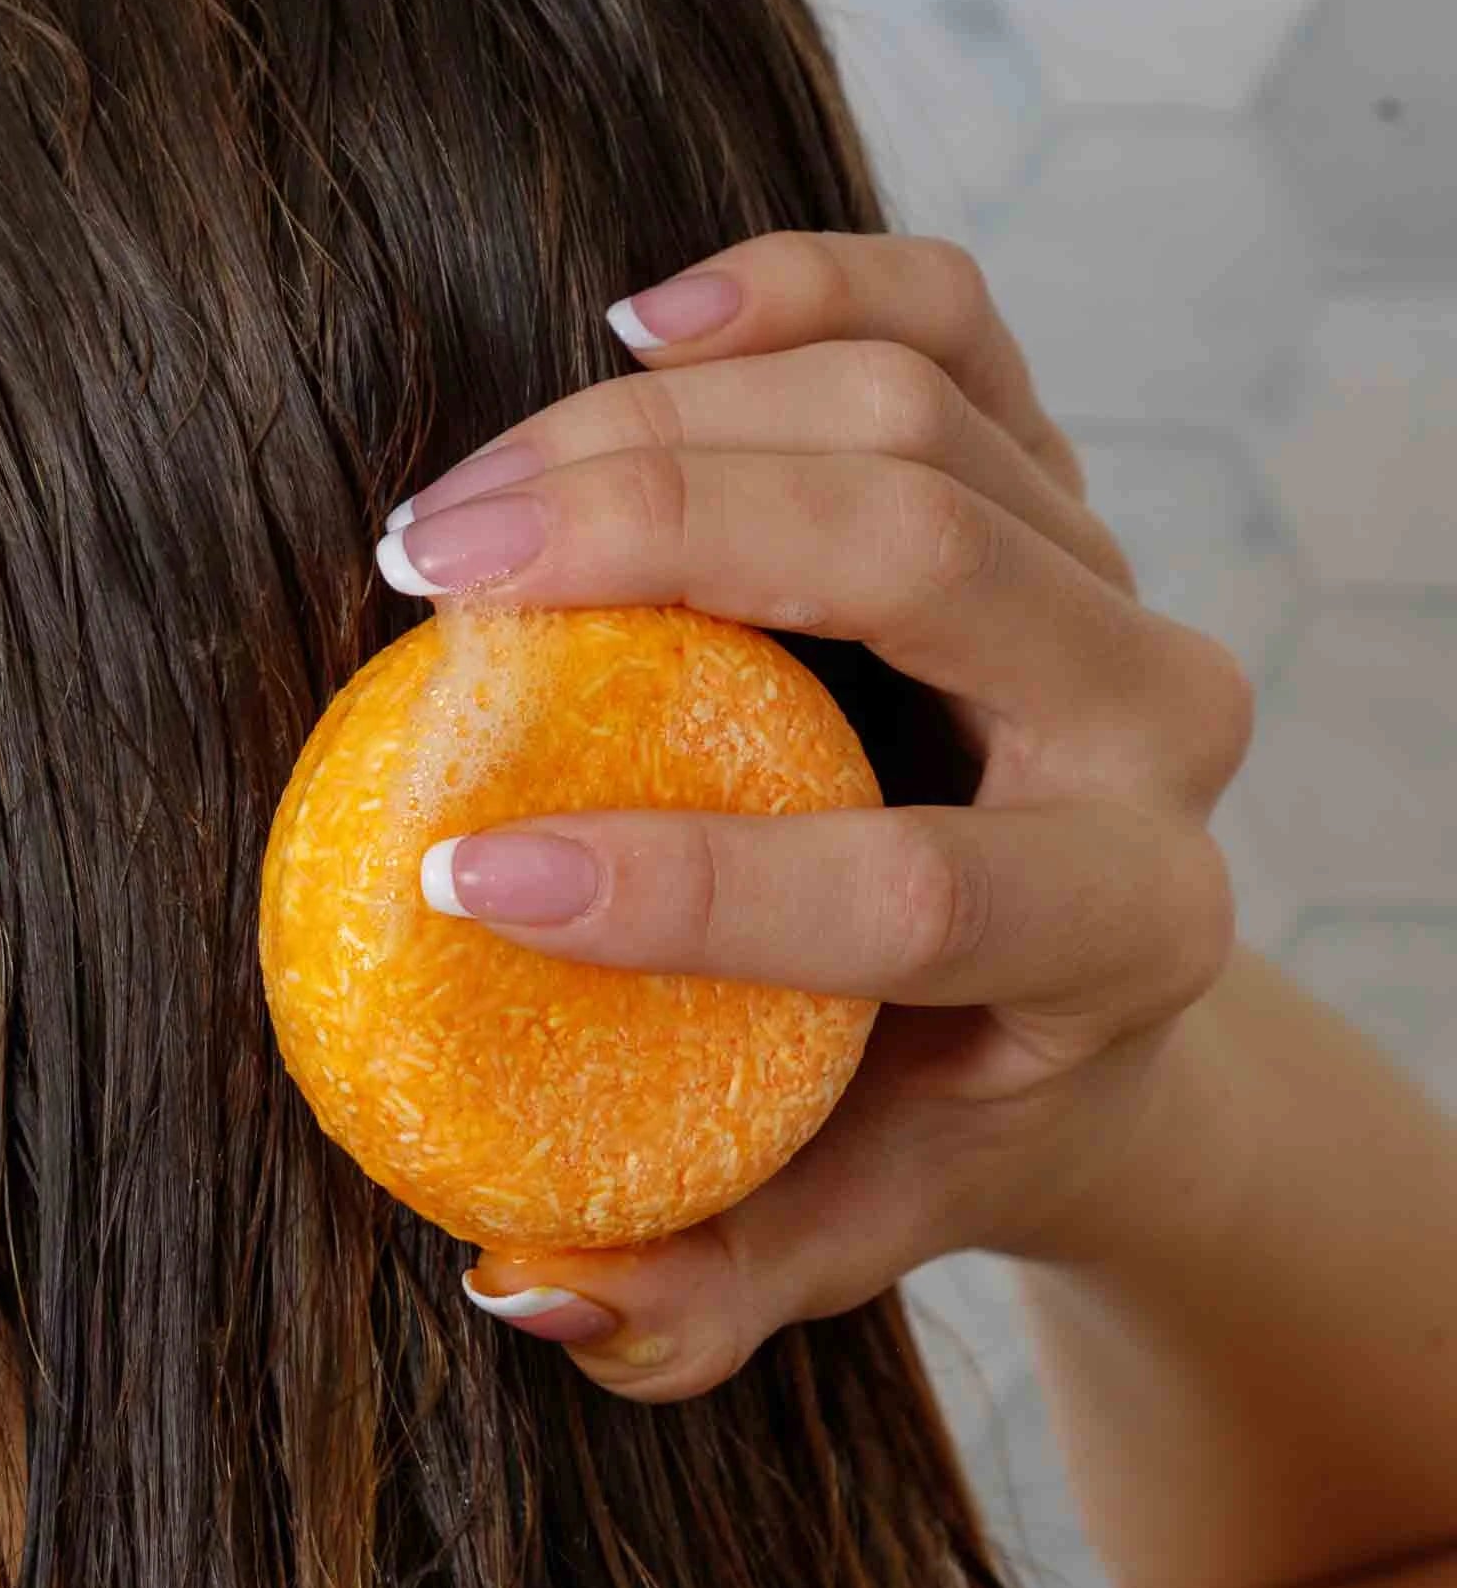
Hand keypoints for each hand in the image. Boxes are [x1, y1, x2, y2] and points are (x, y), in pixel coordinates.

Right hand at [376, 232, 1254, 1402]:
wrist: (1063, 981)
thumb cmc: (917, 1111)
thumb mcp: (830, 1235)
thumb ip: (695, 1300)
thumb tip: (519, 1277)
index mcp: (1123, 931)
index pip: (907, 886)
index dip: (675, 885)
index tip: (457, 875)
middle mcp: (1158, 726)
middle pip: (916, 553)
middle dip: (644, 539)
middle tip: (429, 576)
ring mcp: (1109, 573)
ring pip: (906, 412)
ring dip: (656, 424)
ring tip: (467, 507)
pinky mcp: (1053, 474)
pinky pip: (942, 321)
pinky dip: (793, 287)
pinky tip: (643, 325)